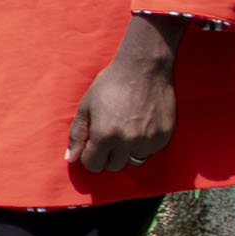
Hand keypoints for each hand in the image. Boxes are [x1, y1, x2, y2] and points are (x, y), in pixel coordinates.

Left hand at [70, 15, 180, 173]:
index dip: (90, 155)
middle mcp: (128, 142)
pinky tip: (141, 125)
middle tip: (109, 135)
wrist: (143, 69)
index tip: (92, 144)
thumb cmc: (110, 85)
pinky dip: (144, 144)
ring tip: (125, 130)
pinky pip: (151, 151)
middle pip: (114, 166)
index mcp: (104, 135)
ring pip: (134, 161)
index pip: (93, 165)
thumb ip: (77, 135)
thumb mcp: (86, 107)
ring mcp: (149, 140)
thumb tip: (70, 159)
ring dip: (127, 152)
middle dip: (108, 155)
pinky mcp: (165, 136)